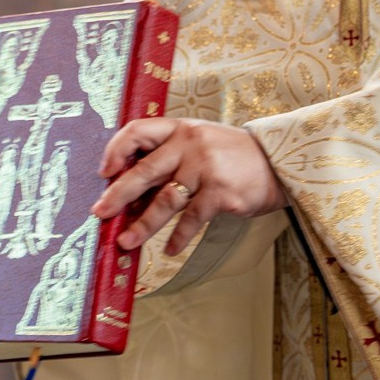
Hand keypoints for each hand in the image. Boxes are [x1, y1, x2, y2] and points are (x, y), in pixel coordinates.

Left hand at [90, 118, 284, 252]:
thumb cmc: (233, 155)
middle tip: (101, 213)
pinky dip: (178, 238)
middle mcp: (189, 144)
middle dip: (117, 195)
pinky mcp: (220, 192)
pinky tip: (170, 250)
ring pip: (164, 201)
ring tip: (126, 242)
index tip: (104, 172)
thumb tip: (131, 190)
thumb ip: (169, 157)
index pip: (137, 131)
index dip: (115, 150)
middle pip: (143, 171)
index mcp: (179, 129)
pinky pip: (191, 219)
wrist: (279, 162)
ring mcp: (205, 168)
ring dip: (143, 225)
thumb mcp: (199, 142)